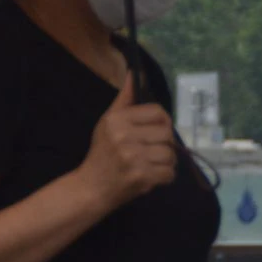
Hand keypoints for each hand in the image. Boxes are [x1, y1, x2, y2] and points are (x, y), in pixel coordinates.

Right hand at [78, 74, 176, 209]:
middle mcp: (124, 137)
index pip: (158, 112)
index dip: (163, 121)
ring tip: (155, 163)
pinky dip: (166, 176)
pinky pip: (169, 173)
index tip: (157, 130)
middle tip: (155, 149)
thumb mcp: (107, 122)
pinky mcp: (141, 178)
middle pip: (167, 133)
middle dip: (165, 143)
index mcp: (118, 120)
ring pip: (170, 154)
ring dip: (167, 161)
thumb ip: (124, 99)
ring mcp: (133, 158)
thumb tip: (134, 73)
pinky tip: (154, 175)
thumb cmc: (101, 153)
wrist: (91, 187)